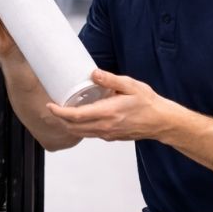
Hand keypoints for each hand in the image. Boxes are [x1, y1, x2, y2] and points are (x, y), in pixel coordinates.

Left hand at [45, 69, 177, 142]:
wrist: (162, 122)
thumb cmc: (148, 103)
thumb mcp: (130, 85)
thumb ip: (110, 79)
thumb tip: (93, 73)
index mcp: (107, 113)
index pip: (76, 116)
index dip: (59, 112)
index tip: (50, 105)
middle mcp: (105, 127)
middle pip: (73, 127)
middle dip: (60, 119)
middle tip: (53, 107)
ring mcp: (107, 134)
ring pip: (80, 133)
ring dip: (68, 124)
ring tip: (63, 112)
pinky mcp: (111, 137)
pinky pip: (90, 134)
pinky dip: (80, 127)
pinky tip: (81, 117)